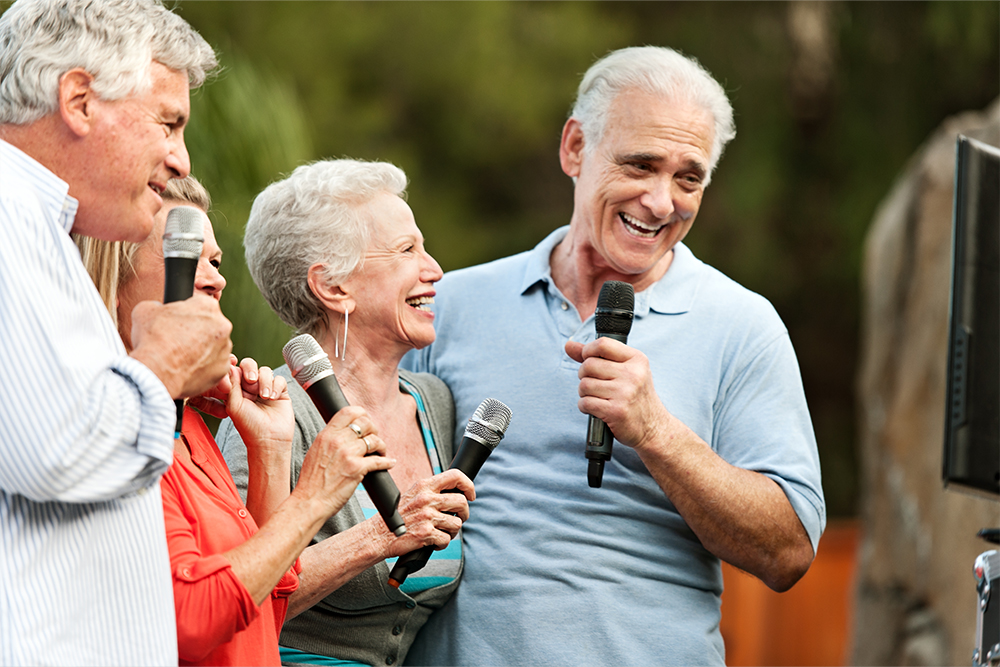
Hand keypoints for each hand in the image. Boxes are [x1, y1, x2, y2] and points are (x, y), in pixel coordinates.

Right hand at [129, 294, 232, 398]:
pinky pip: (214, 365)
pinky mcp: (223, 368)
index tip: (179, 322)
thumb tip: (159, 308)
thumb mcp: (146, 310)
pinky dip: (203, 367)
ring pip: (214, 346)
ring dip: (202, 349)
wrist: (157, 371)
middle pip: (211, 326)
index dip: (187, 314)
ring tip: (181, 356)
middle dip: (197, 332)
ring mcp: (225, 348)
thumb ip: (158, 305)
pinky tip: (187, 368)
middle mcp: (223, 325)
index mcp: (208, 306)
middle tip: (179, 340)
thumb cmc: (152, 339)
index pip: (200, 305)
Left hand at [190, 356, 292, 451]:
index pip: (235, 370)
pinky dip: (276, 386)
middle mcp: (250, 387)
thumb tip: (231, 367)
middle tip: (251, 380)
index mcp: (236, 390)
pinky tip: (273, 398)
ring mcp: (266, 388)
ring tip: (265, 397)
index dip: (237, 369)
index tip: (239, 376)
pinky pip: (279, 379)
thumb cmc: (249, 426)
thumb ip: (232, 385)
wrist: (269, 439)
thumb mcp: (234, 405)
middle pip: (250, 365)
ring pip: (266, 371)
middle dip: (251, 370)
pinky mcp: (280, 392)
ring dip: (265, 382)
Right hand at [293, 406, 394, 518]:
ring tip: (381, 452)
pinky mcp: (357, 469)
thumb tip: (344, 434)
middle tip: (374, 438)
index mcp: (326, 435)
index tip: (366, 420)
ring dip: (381, 446)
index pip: (348, 412)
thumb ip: (329, 440)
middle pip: (365, 423)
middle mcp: (337, 441)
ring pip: (374, 440)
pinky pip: (379, 460)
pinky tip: (390, 463)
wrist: (309, 502)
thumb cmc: (311, 482)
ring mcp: (348, 454)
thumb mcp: (315, 452)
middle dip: (374, 429)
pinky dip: (387, 462)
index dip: (362, 414)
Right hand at [380, 469, 474, 557]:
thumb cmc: (395, 517)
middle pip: (461, 501)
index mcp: (423, 485)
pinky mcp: (426, 533)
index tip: (470, 495)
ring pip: (457, 523)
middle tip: (458, 518)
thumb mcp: (412, 495)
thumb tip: (453, 493)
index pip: (455, 476)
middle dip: (464, 513)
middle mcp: (426, 498)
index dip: (468, 485)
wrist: (377, 535)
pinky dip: (442, 544)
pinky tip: (433, 542)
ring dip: (452, 531)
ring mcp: (427, 515)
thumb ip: (430, 491)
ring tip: (441, 532)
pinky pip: (447, 540)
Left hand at [565, 337, 670, 451]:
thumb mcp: (625, 370)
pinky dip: (585, 407)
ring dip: (585, 394)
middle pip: (588, 365)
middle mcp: (633, 374)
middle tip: (595, 384)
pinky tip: (596, 409)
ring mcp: (625, 393)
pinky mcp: (616, 411)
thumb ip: (596, 356)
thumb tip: (569, 345)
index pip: (602, 344)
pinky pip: (585, 403)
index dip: (588, 351)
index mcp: (637, 359)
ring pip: (584, 385)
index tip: (588, 360)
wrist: (653, 427)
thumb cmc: (635, 396)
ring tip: (598, 398)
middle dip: (584, 375)